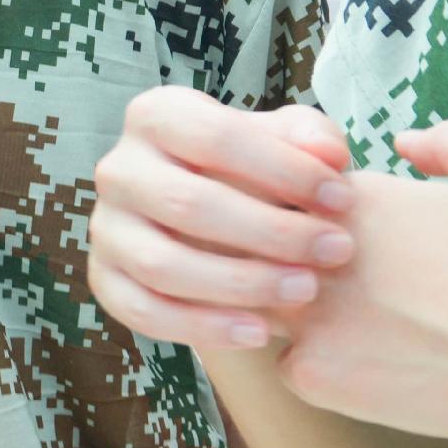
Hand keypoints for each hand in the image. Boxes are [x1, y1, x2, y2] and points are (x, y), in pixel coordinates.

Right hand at [88, 89, 360, 354]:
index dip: (285, 169)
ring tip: (306, 290)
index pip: (216, 137)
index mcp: (156, 116)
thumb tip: (329, 156)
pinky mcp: (103, 279)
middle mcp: (118, 168)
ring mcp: (105, 228)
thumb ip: (311, 139)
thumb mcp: (285, 141)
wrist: (212, 216)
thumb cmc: (255, 170)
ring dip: (241, 283)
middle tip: (336, 250)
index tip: (343, 198)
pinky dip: (203, 327)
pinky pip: (144, 312)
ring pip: (162, 265)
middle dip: (271, 232)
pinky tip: (260, 332)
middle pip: (188, 204)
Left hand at [269, 122, 447, 445]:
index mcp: (347, 197)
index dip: (300, 204)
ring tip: (357, 322)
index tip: (332, 224)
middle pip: (259, 245)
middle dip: (284, 255)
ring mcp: (305, 315)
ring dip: (296, 310)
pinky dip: (320, 365)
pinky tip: (371, 364)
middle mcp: (309, 250)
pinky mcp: (313, 375)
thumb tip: (404, 139)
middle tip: (337, 277)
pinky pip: (290, 365)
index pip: (280, 185)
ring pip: (265, 305)